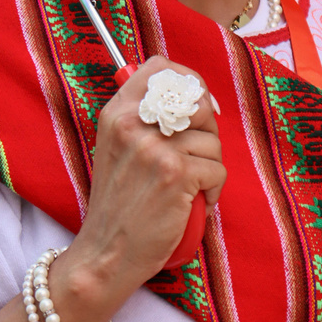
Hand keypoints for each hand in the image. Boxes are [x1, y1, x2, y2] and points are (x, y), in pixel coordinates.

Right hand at [70, 55, 225, 293]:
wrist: (105, 253)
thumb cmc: (118, 203)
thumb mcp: (116, 147)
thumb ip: (141, 118)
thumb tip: (190, 96)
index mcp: (117, 111)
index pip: (160, 68)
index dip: (189, 81)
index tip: (197, 105)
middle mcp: (133, 123)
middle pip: (197, 102)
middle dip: (208, 130)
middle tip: (198, 155)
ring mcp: (154, 148)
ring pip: (211, 140)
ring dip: (211, 166)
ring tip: (193, 186)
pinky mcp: (175, 174)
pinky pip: (216, 170)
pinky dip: (214, 190)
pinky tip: (198, 202)